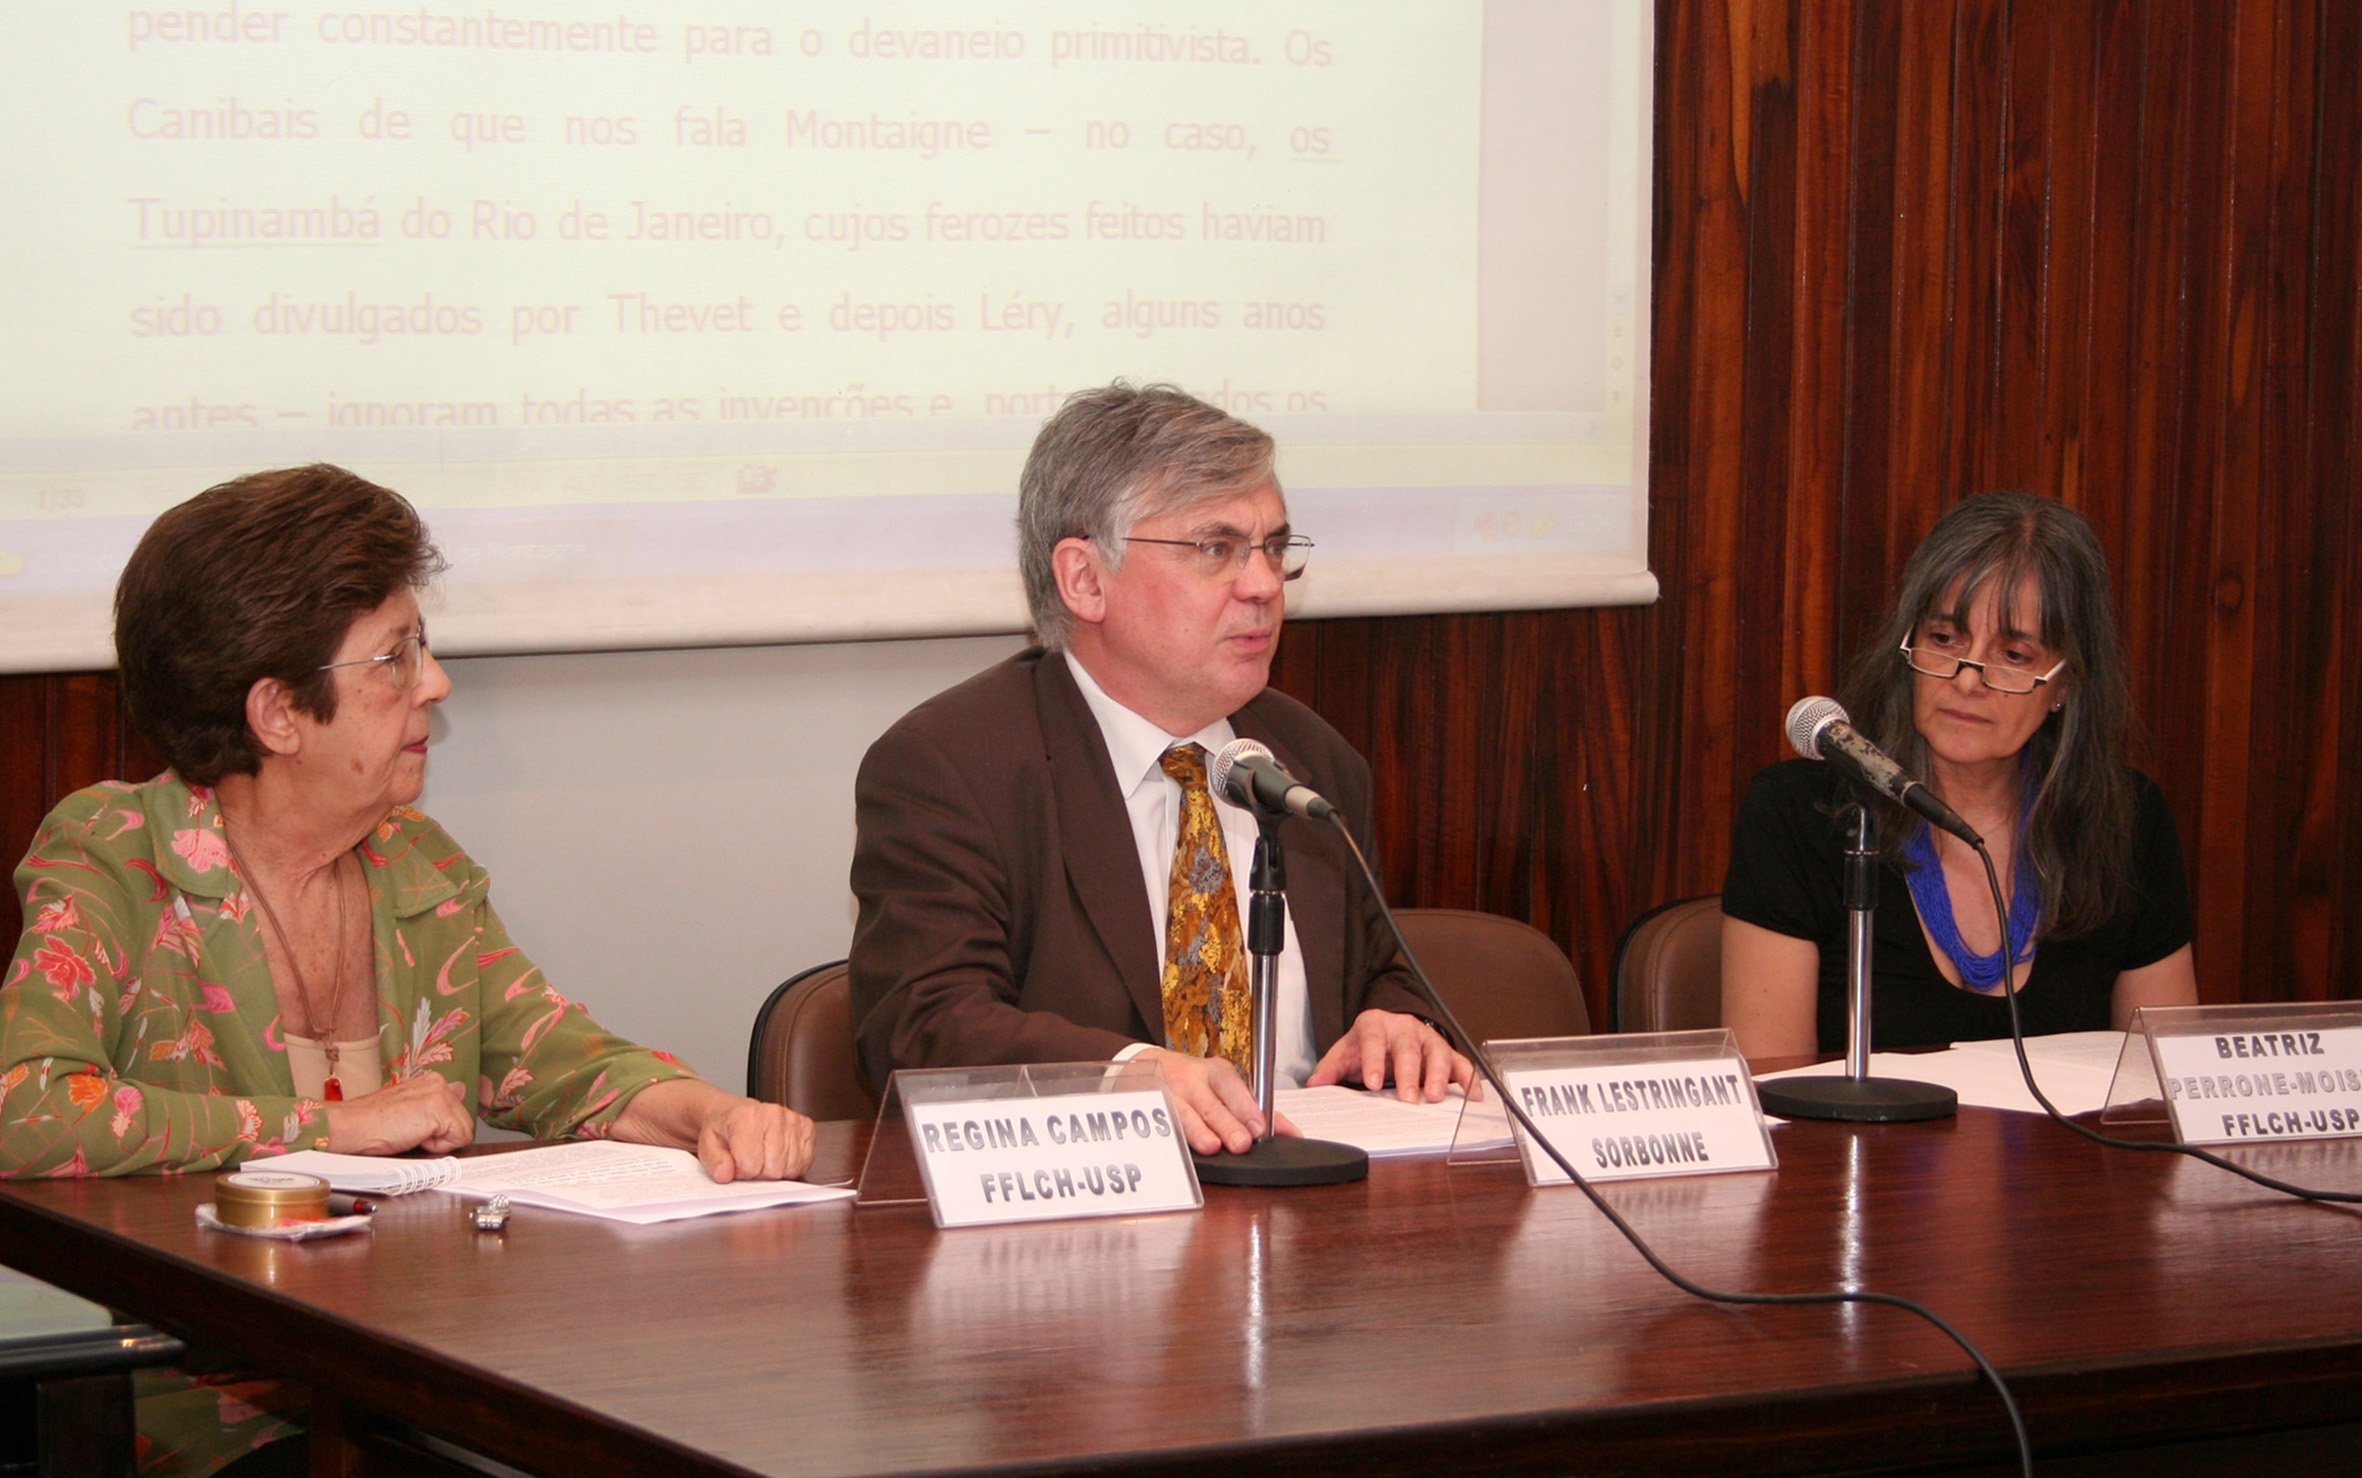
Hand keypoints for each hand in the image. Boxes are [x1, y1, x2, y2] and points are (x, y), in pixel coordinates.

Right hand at [322, 1073, 473, 1156]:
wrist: (351, 1127)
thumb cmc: (373, 1124)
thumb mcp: (412, 1110)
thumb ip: (438, 1101)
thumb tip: (462, 1090)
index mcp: (432, 1082)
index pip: (459, 1111)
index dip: (441, 1130)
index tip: (420, 1130)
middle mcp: (438, 1083)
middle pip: (464, 1122)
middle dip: (441, 1136)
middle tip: (411, 1133)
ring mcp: (440, 1093)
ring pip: (464, 1131)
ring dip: (439, 1142)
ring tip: (411, 1134)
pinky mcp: (439, 1109)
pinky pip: (458, 1138)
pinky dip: (437, 1146)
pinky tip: (413, 1137)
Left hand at [694, 1098, 815, 1183]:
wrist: (736, 1113)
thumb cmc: (725, 1129)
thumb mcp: (708, 1145)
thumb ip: (714, 1161)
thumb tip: (725, 1174)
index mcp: (746, 1117)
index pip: (750, 1165)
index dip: (741, 1173)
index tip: (736, 1164)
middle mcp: (773, 1114)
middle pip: (773, 1169)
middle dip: (760, 1174)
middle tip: (751, 1162)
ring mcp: (792, 1120)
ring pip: (791, 1168)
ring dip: (777, 1171)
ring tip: (764, 1158)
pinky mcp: (807, 1127)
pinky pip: (806, 1161)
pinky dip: (793, 1166)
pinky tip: (780, 1156)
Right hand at [1137, 1048, 1268, 1155]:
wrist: (1149, 1066)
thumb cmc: (1196, 1082)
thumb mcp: (1226, 1086)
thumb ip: (1258, 1110)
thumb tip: (1291, 1134)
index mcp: (1216, 1073)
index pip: (1233, 1087)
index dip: (1246, 1107)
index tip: (1259, 1127)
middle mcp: (1193, 1081)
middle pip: (1211, 1105)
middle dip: (1227, 1124)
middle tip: (1241, 1143)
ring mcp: (1170, 1095)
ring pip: (1184, 1114)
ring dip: (1198, 1131)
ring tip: (1212, 1146)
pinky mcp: (1149, 1108)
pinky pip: (1160, 1122)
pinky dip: (1170, 1136)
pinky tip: (1176, 1147)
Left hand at [1306, 1009, 1473, 1102]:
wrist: (1386, 1027)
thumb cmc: (1366, 1043)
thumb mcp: (1344, 1052)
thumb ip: (1329, 1068)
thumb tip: (1314, 1085)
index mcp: (1374, 1025)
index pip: (1373, 1040)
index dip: (1373, 1061)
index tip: (1372, 1083)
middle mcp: (1404, 1028)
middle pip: (1409, 1048)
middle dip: (1410, 1073)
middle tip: (1409, 1098)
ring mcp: (1427, 1038)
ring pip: (1438, 1052)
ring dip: (1440, 1075)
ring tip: (1436, 1097)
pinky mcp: (1445, 1051)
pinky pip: (1460, 1062)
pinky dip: (1468, 1078)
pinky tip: (1472, 1096)